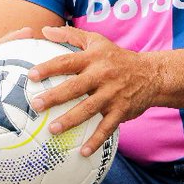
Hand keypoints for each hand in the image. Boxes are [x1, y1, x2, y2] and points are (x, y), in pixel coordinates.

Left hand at [28, 25, 160, 156]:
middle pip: (75, 87)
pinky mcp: (121, 110)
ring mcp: (112, 94)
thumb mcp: (96, 41)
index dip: (49, 68)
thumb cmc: (117, 57)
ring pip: (89, 108)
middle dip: (55, 96)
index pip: (67, 62)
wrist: (151, 74)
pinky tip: (83, 152)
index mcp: (94, 59)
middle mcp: (102, 76)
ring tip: (52, 130)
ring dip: (70, 120)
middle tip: (36, 105)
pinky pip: (107, 127)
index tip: (31, 75)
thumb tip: (44, 30)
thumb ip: (70, 35)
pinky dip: (96, 140)